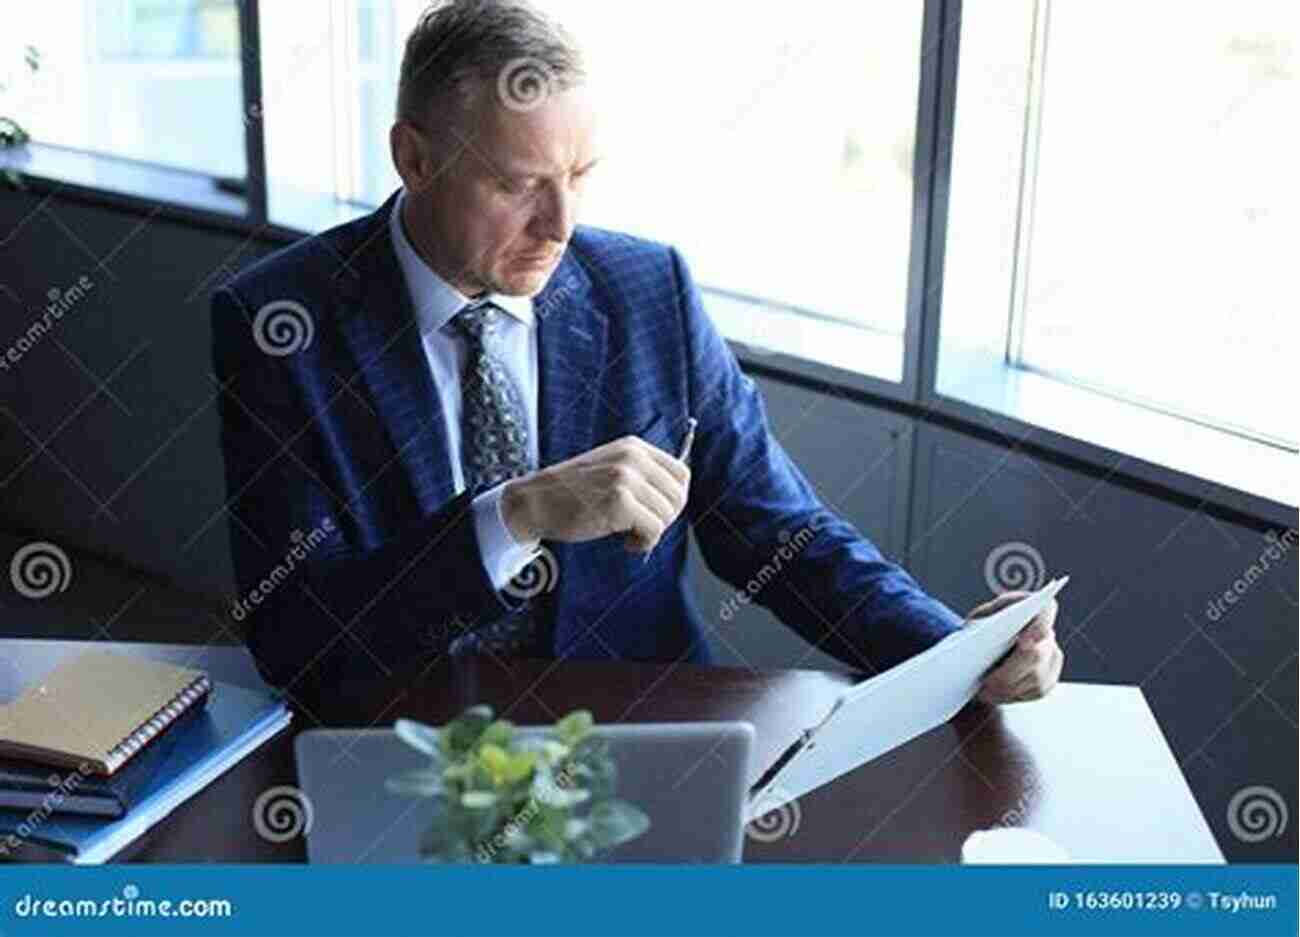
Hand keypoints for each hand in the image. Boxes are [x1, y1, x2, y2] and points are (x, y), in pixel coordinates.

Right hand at [500, 436, 690, 553]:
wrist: (534, 502)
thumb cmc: (571, 493)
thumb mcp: (609, 469)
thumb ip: (641, 476)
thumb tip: (676, 500)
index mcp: (634, 447)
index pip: (682, 474)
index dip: (673, 500)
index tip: (655, 513)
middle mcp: (632, 458)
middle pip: (678, 496)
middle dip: (664, 519)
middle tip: (641, 528)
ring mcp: (625, 478)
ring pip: (667, 514)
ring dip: (653, 533)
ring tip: (629, 535)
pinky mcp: (619, 502)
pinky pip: (654, 530)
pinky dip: (644, 543)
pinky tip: (626, 543)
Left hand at [965, 591, 1063, 703]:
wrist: (983, 649)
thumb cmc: (980, 629)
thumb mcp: (976, 619)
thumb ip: (983, 623)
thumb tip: (984, 638)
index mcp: (1032, 608)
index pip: (1045, 612)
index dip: (1039, 627)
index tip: (1025, 642)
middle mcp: (1048, 632)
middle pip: (1037, 654)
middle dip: (1011, 672)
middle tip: (987, 684)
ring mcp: (1052, 657)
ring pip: (1037, 678)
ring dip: (1008, 688)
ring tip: (984, 691)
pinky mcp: (1050, 679)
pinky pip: (1036, 691)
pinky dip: (1013, 695)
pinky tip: (995, 694)